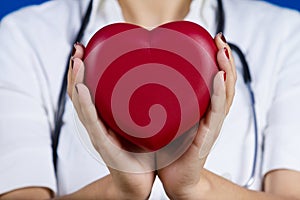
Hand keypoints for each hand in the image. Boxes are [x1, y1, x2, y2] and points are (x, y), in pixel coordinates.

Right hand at [67, 43, 154, 198]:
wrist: (138, 184)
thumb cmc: (141, 154)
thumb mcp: (141, 125)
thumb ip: (143, 107)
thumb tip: (160, 82)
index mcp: (104, 119)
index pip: (88, 90)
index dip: (84, 70)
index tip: (85, 48)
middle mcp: (97, 125)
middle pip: (79, 94)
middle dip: (75, 70)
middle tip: (78, 49)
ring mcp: (98, 135)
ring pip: (80, 105)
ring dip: (76, 82)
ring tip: (77, 61)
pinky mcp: (104, 147)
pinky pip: (92, 123)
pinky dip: (85, 105)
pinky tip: (83, 89)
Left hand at [157, 33, 236, 198]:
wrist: (176, 180)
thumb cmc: (170, 151)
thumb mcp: (167, 121)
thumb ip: (163, 103)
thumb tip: (140, 81)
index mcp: (202, 110)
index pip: (214, 81)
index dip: (216, 60)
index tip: (212, 40)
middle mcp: (211, 115)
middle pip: (225, 83)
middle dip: (225, 59)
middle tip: (219, 39)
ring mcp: (212, 125)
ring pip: (226, 93)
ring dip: (227, 70)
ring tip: (222, 50)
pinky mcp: (208, 137)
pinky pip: (216, 112)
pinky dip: (219, 93)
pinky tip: (219, 77)